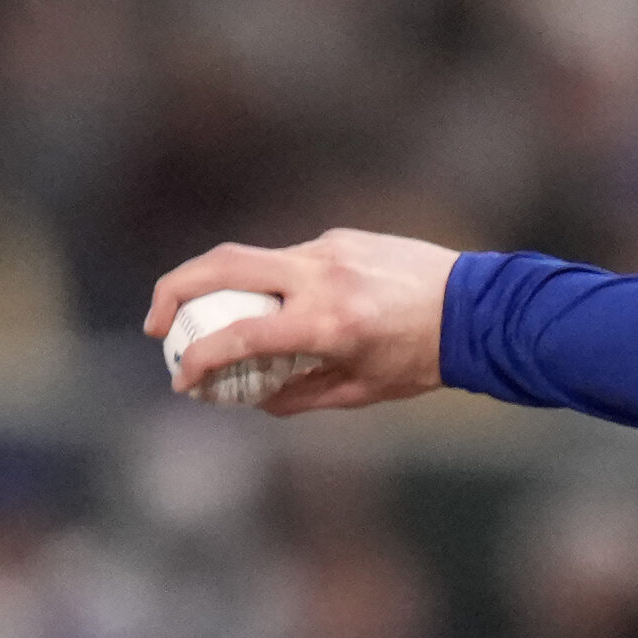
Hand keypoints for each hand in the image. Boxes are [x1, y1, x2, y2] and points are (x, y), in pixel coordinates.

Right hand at [144, 229, 458, 414]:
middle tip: (157, 324)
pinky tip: (294, 307)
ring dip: (224, 287)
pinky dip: (277, 282)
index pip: (238, 335)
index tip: (182, 378)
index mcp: (327, 323)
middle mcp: (322, 278)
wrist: (480, 309)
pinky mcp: (342, 237)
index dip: (198, 359)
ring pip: (254, 258)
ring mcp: (331, 250)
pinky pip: (292, 258)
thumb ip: (299, 396)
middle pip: (220, 265)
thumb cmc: (423, 358)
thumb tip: (250, 400)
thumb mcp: (362, 391)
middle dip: (173, 291)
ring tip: (216, 320)